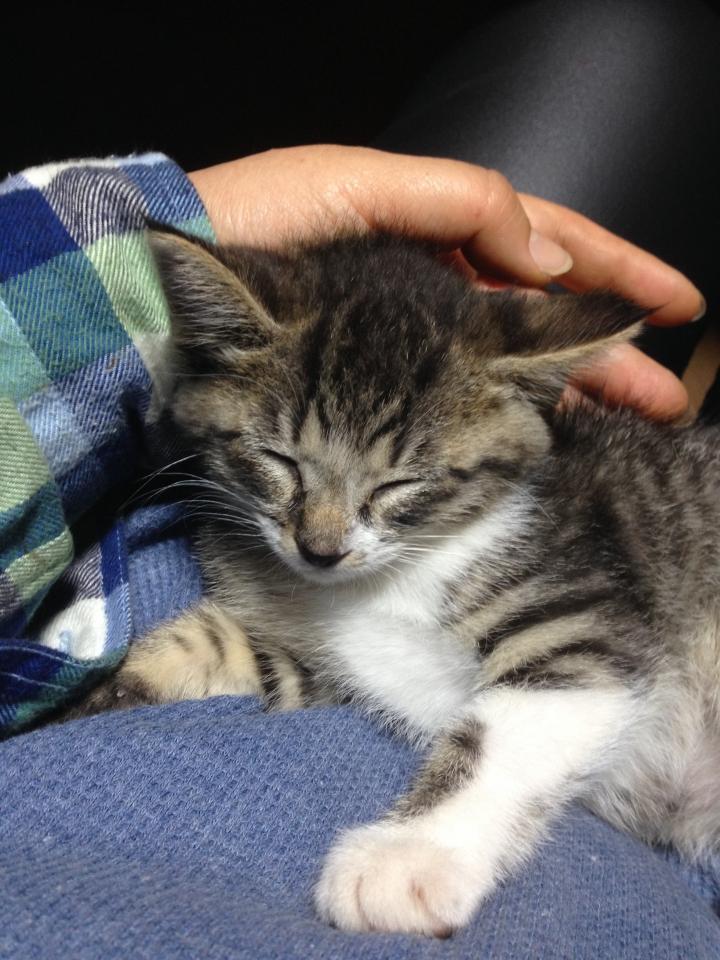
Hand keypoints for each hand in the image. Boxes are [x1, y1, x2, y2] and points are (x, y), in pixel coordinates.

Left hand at [189, 145, 703, 419]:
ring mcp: (407, 347)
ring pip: (510, 369)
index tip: (673, 301)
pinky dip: (514, 420)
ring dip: (578, 397)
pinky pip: (461, 406)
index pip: (544, 249)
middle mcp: (430, 293)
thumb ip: (453, 201)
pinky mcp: (377, 391)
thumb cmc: (251, 223)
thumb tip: (542, 249)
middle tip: (666, 397)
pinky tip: (556, 437)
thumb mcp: (353, 184)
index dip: (611, 272)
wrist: (164, 294)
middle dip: (609, 356)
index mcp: (432, 234)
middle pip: (540, 321)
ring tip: (634, 426)